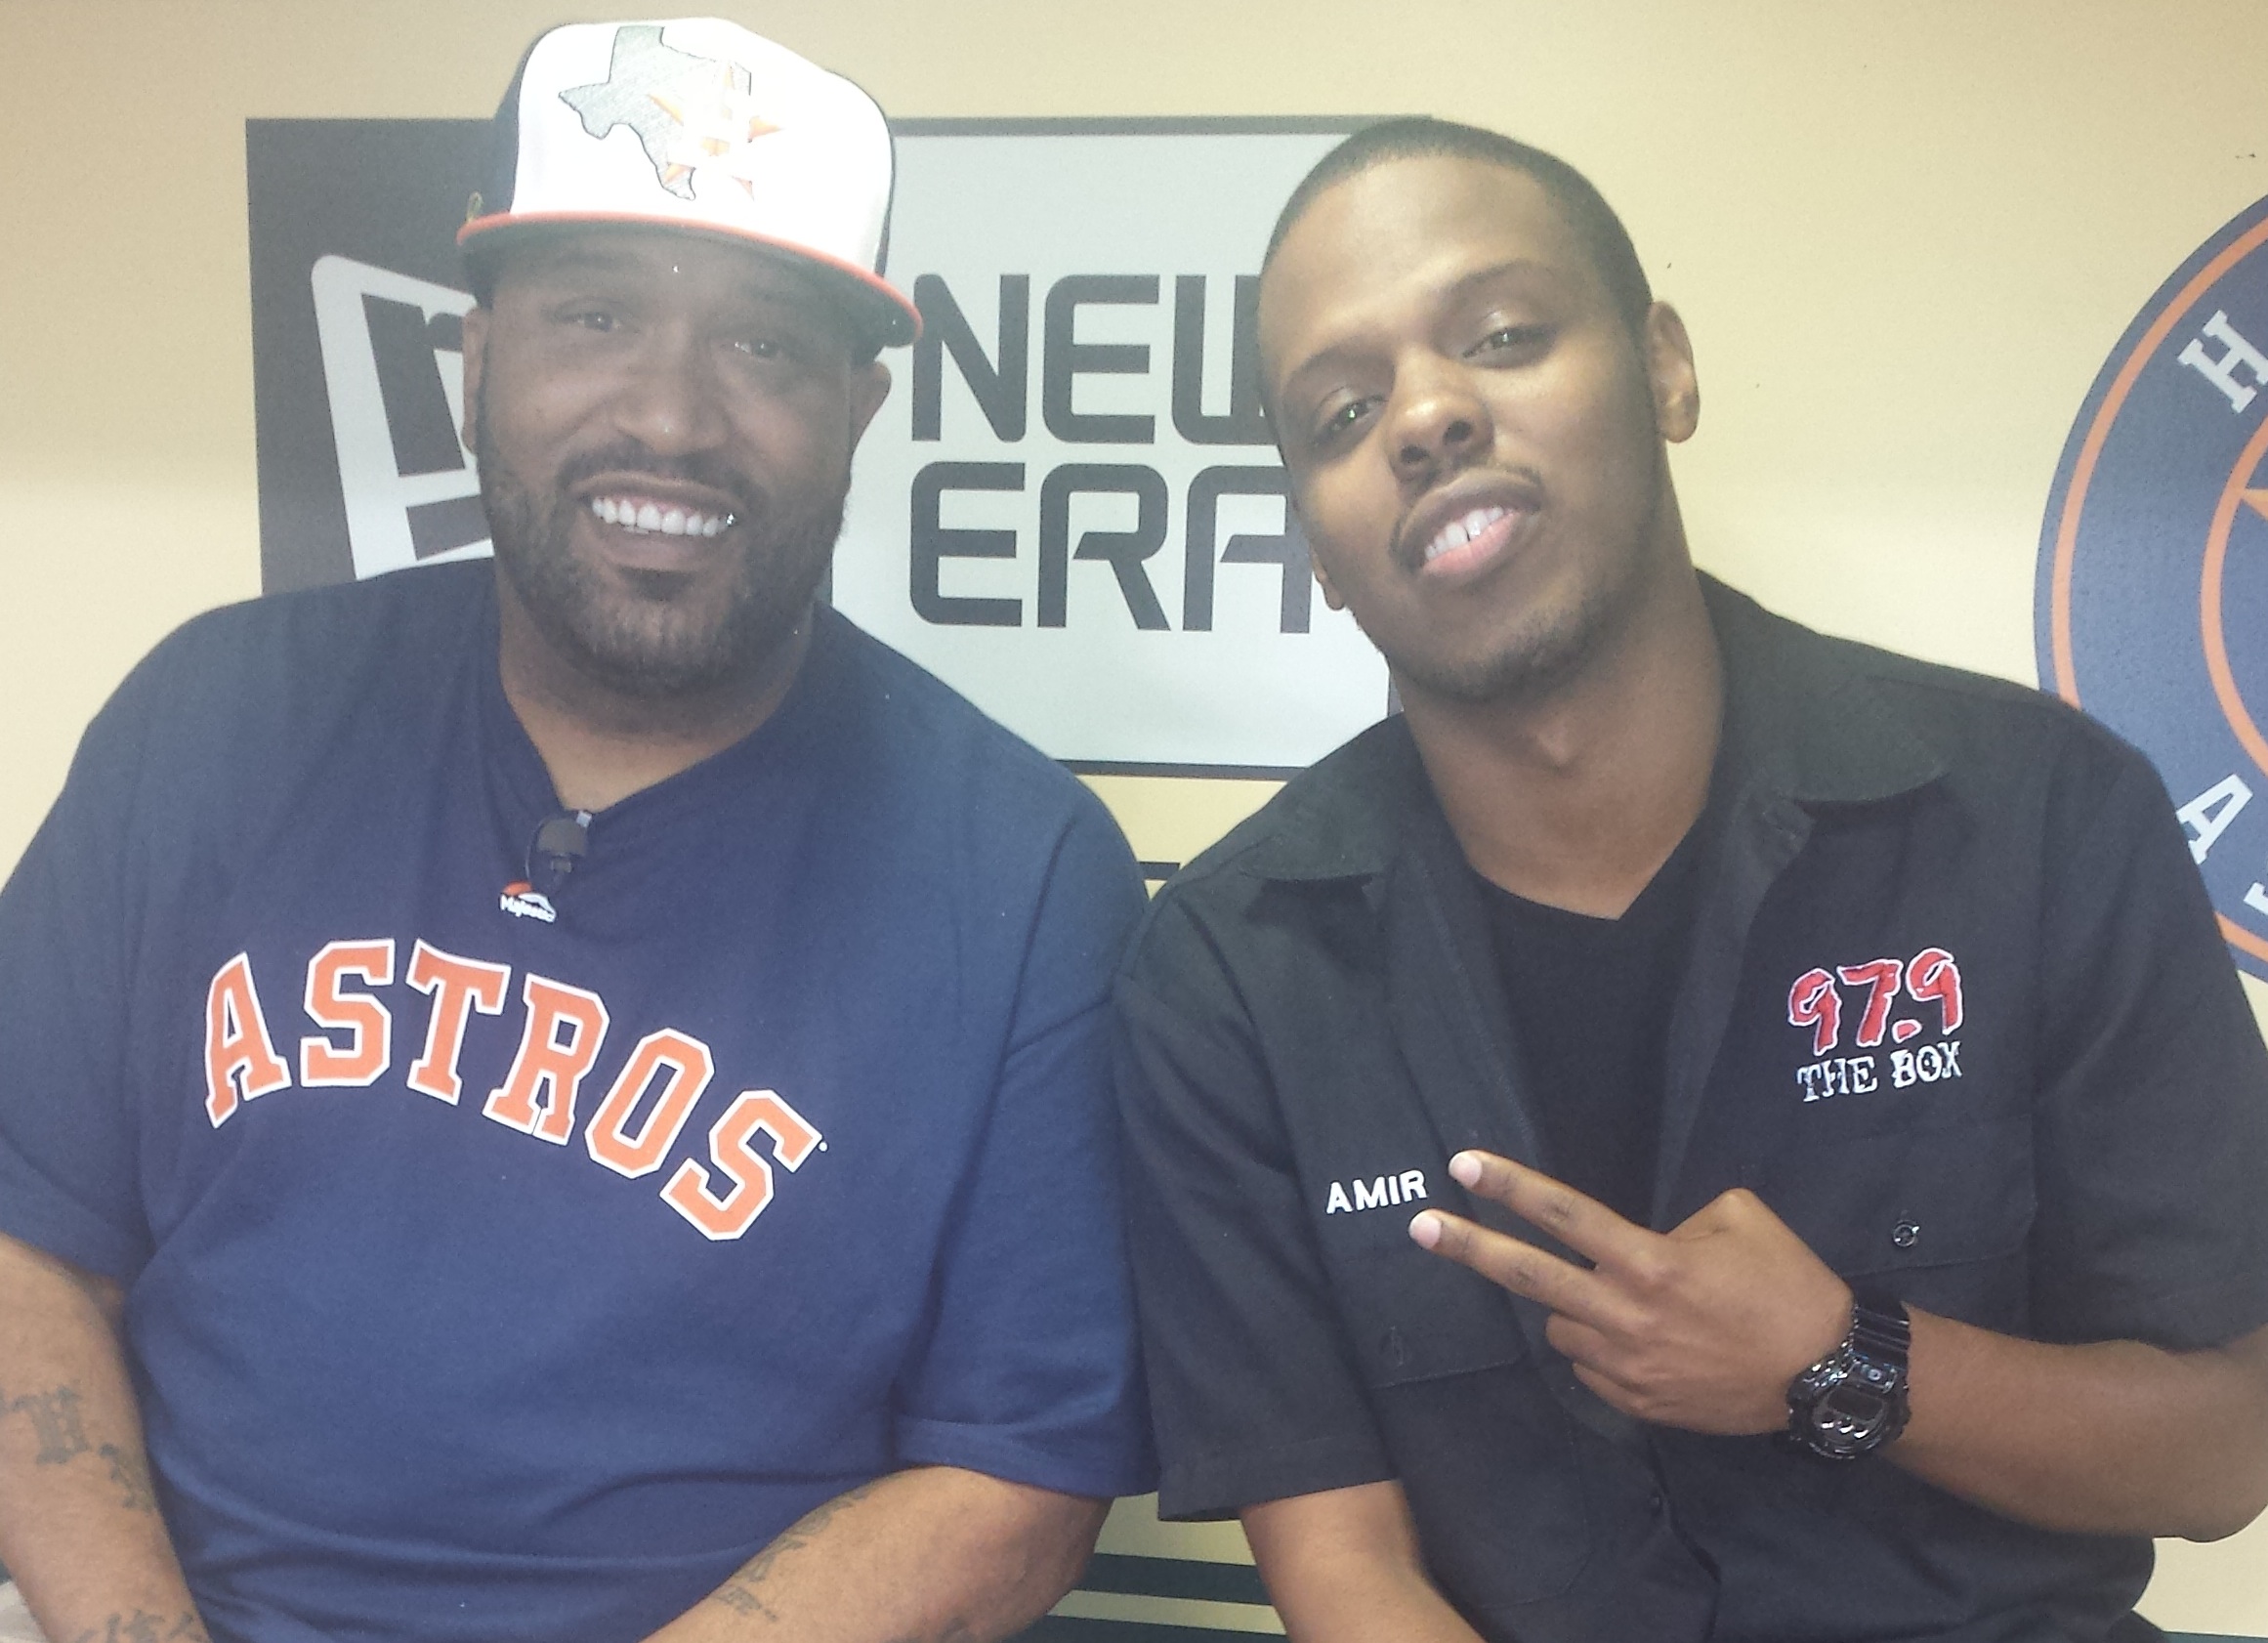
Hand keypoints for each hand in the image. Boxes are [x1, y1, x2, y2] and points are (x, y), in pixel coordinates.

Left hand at [1409, 1151, 1851, 1434]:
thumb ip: (1675, 1221)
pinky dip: (1601, 1348)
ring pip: (1562, 1327)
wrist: (1827, 1372)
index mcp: (1651, 1262)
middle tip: (1419, 1226)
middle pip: (1530, 1278)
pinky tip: (1646, 1341)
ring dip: (1573, 1307)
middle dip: (1469, 1248)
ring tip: (1622, 1301)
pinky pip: (1592, 1367)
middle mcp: (1627, 1315)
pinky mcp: (1639, 1404)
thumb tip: (1639, 1242)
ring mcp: (1628, 1366)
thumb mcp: (1740, 1219)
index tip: (1463, 1166)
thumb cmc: (1788, 1284)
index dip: (1511, 1189)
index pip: (1564, 1217)